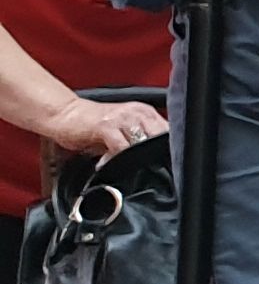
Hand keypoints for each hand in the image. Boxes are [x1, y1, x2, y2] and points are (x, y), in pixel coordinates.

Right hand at [44, 95, 163, 159]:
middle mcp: (137, 112)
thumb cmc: (92, 125)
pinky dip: (118, 158)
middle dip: (156, 155)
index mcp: (145, 112)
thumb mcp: (122, 131)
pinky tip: (107, 163)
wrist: (64, 113)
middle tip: (149, 171)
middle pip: (160, 137)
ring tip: (127, 167)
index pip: (169, 132)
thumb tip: (155, 161)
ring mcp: (122, 118)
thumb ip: (138, 142)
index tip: (166, 165)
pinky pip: (121, 146)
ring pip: (142, 142)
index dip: (169, 150)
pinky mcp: (105, 126)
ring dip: (137, 158)